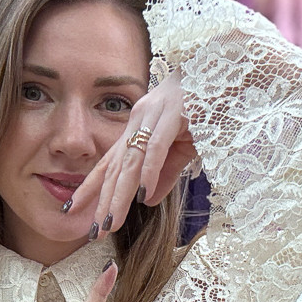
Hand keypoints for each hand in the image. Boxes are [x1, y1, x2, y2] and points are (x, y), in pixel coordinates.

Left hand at [63, 70, 196, 238]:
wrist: (228, 70)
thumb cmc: (207, 106)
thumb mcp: (183, 147)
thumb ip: (164, 174)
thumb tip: (146, 201)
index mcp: (139, 127)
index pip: (109, 163)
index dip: (91, 188)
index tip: (72, 210)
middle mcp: (140, 120)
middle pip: (115, 167)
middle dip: (102, 201)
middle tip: (93, 232)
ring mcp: (155, 116)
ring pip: (131, 162)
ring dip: (120, 195)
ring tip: (111, 222)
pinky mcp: (175, 114)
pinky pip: (157, 147)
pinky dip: (148, 172)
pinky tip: (140, 194)